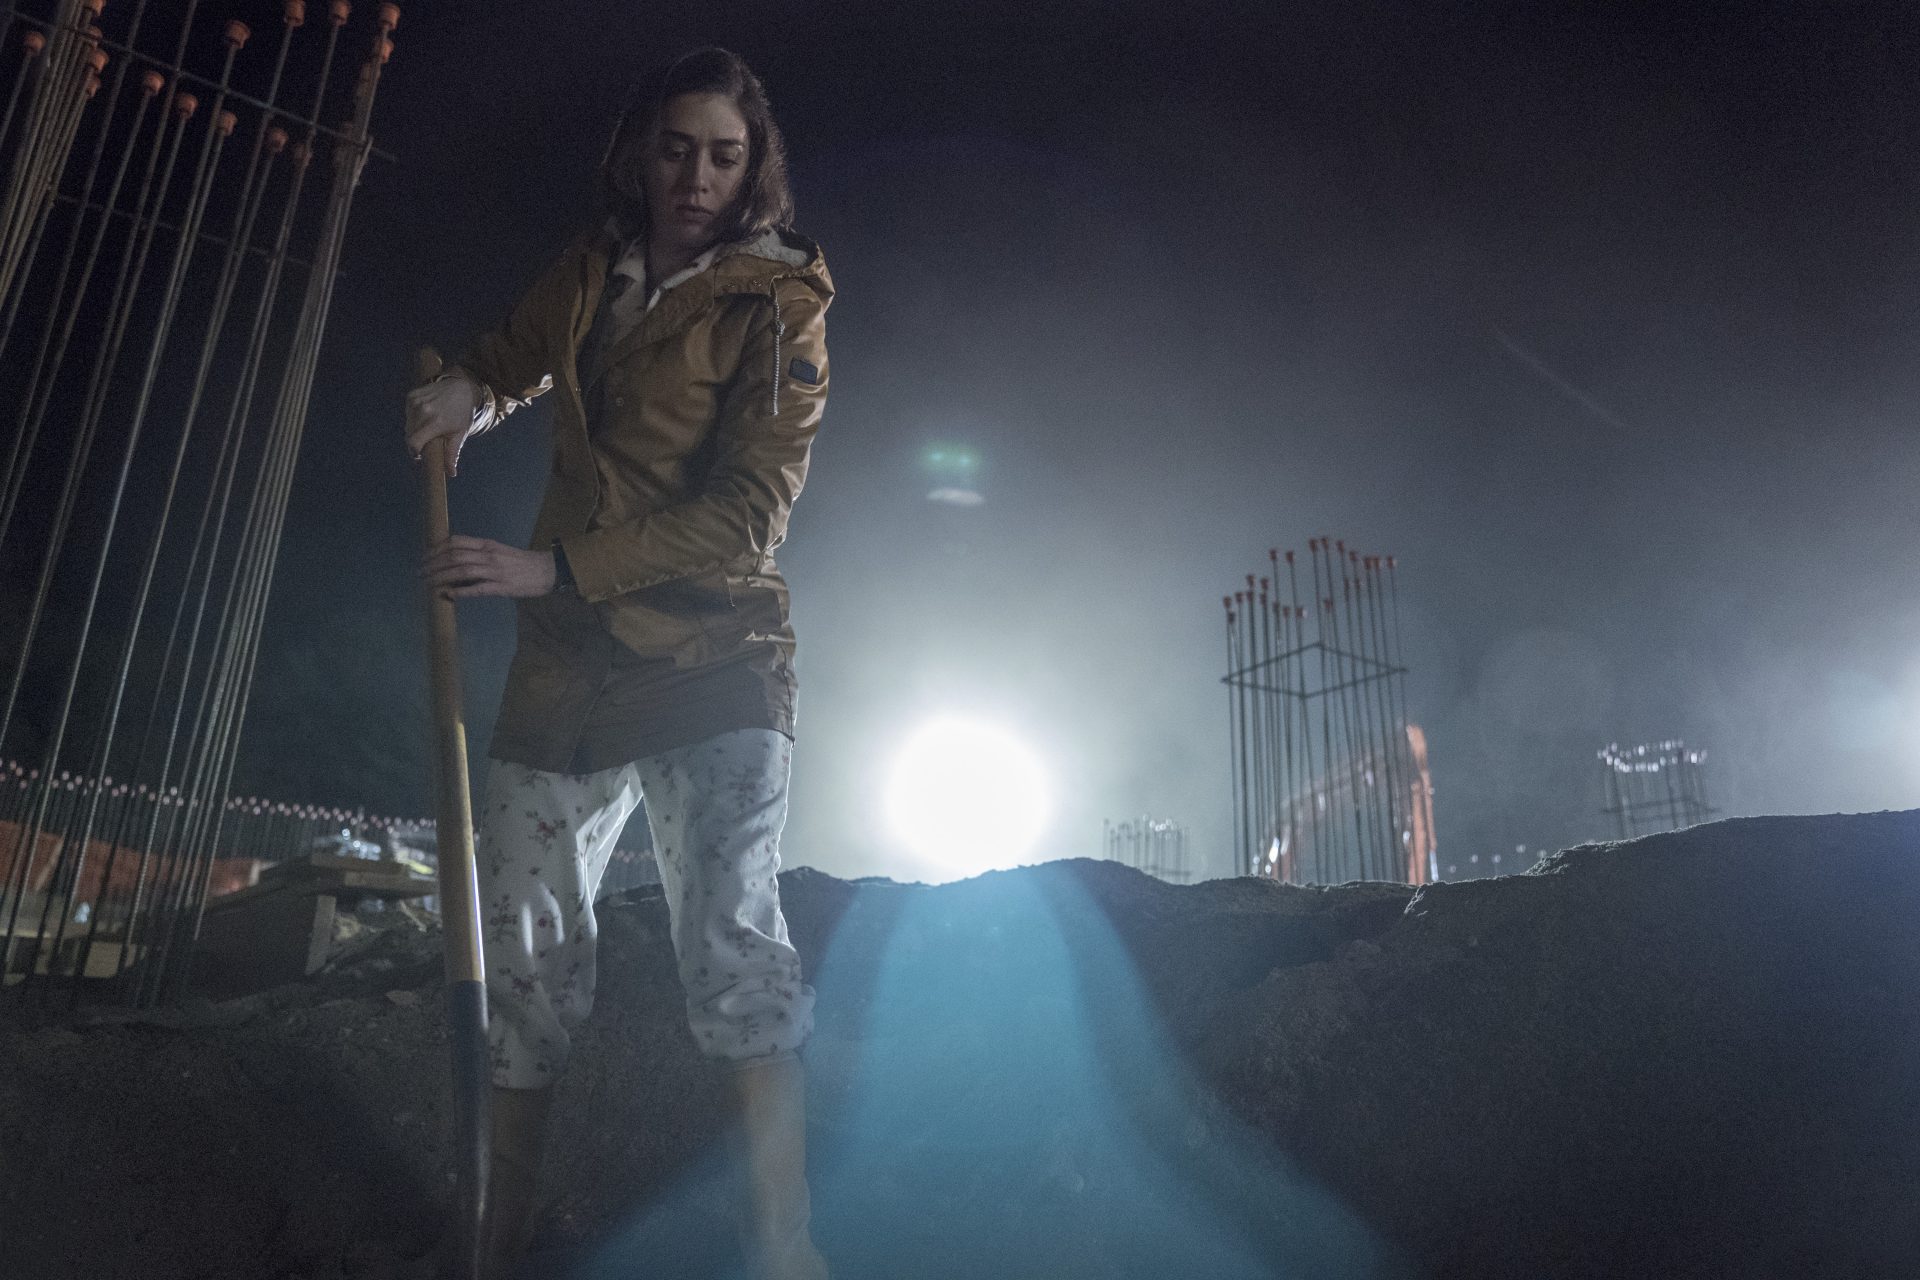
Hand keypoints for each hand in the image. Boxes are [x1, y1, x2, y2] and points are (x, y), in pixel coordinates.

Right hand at [404, 374, 480, 475]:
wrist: (461, 387)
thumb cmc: (462, 413)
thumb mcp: (460, 434)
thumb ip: (452, 454)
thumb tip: (451, 474)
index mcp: (435, 422)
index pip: (413, 442)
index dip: (414, 451)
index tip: (419, 455)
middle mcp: (422, 411)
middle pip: (409, 434)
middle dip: (416, 441)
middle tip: (427, 440)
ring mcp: (415, 402)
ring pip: (407, 424)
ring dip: (414, 429)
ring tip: (428, 426)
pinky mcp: (411, 396)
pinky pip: (407, 413)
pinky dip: (413, 417)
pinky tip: (425, 415)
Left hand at [423, 536, 556, 598]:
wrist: (547, 570)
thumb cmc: (521, 562)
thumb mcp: (498, 552)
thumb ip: (478, 555)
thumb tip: (455, 561)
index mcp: (487, 545)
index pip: (456, 542)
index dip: (436, 549)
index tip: (424, 557)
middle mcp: (489, 555)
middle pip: (455, 556)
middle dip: (433, 564)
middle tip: (420, 573)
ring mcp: (496, 571)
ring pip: (462, 571)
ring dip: (442, 577)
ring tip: (428, 584)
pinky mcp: (503, 587)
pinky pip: (479, 589)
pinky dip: (462, 592)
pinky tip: (450, 595)